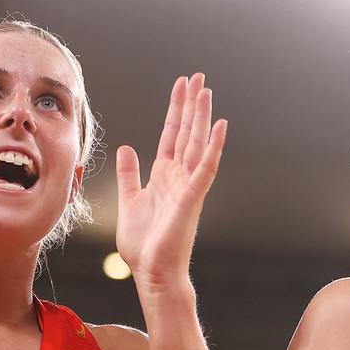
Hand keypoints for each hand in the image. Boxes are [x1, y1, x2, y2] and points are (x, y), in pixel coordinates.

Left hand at [116, 73, 226, 290]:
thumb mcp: (129, 201)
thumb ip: (130, 175)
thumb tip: (128, 148)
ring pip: (197, 143)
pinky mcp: (192, 198)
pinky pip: (206, 167)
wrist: (152, 273)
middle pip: (186, 132)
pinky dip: (215, 145)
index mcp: (164, 176)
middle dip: (190, 104)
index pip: (171, 135)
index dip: (175, 110)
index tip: (180, 86)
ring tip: (206, 90)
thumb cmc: (143, 245)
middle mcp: (179, 177)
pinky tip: (221, 125)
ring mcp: (188, 186)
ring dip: (202, 116)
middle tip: (197, 76)